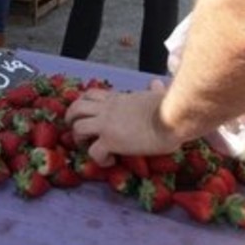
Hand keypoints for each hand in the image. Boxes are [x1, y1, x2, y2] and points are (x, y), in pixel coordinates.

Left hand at [65, 85, 180, 165]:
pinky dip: (98, 159)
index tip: (87, 114)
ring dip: (80, 139)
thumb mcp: (158, 94)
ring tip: (88, 147)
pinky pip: (93, 152)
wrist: (172, 118)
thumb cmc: (170, 107)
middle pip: (76, 108)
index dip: (84, 104)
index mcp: (118, 98)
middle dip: (71, 119)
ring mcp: (106, 124)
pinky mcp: (111, 141)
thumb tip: (156, 83)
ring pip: (78, 128)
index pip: (91, 95)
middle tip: (76, 129)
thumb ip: (154, 90)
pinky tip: (109, 162)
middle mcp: (107, 108)